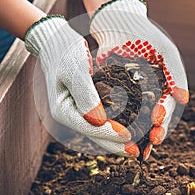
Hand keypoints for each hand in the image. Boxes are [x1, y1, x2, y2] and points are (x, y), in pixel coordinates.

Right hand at [25, 15, 138, 156]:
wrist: (57, 42)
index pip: (88, 127)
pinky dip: (116, 125)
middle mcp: (70, 114)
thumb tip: (99, 121)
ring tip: (138, 147)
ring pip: (100, 130)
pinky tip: (132, 128)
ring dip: (117, 139)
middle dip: (116, 144)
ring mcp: (78, 111)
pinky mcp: (87, 105)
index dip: (109, 134)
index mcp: (63, 110)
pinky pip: (103, 120)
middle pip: (95, 135)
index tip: (128, 136)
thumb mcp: (75, 69)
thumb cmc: (65, 52)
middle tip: (137, 152)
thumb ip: (86, 95)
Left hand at [90, 0, 188, 159]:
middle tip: (149, 143)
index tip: (157, 123)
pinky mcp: (112, 92)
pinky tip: (113, 133)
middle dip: (151, 131)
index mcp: (163, 85)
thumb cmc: (144, 34)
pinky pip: (115, 111)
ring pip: (134, 119)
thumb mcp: (165, 50)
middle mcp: (147, 93)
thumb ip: (175, 72)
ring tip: (134, 149)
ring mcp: (129, 94)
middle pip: (151, 118)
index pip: (166, 106)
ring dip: (135, 134)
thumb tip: (184, 99)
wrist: (116, 22)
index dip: (163, 117)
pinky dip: (116, 123)